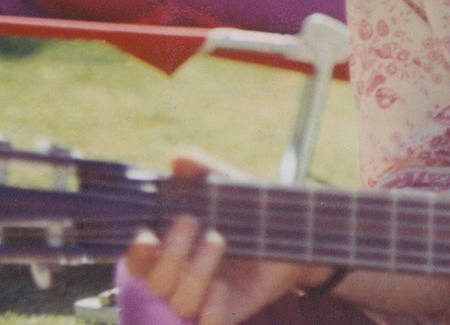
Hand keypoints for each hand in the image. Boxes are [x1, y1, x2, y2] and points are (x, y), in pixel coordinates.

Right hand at [123, 155, 324, 324]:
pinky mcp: (227, 313)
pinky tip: (222, 288)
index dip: (135, 253)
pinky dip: (210, 311)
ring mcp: (203, 298)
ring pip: (180, 303)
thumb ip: (203, 172)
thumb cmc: (249, 209)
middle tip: (190, 222)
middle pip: (155, 283)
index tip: (146, 233)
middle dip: (168, 254)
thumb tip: (178, 159)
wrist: (293, 232)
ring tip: (217, 240)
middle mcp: (182, 277)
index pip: (137, 261)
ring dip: (193, 273)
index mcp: (171, 249)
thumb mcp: (228, 186)